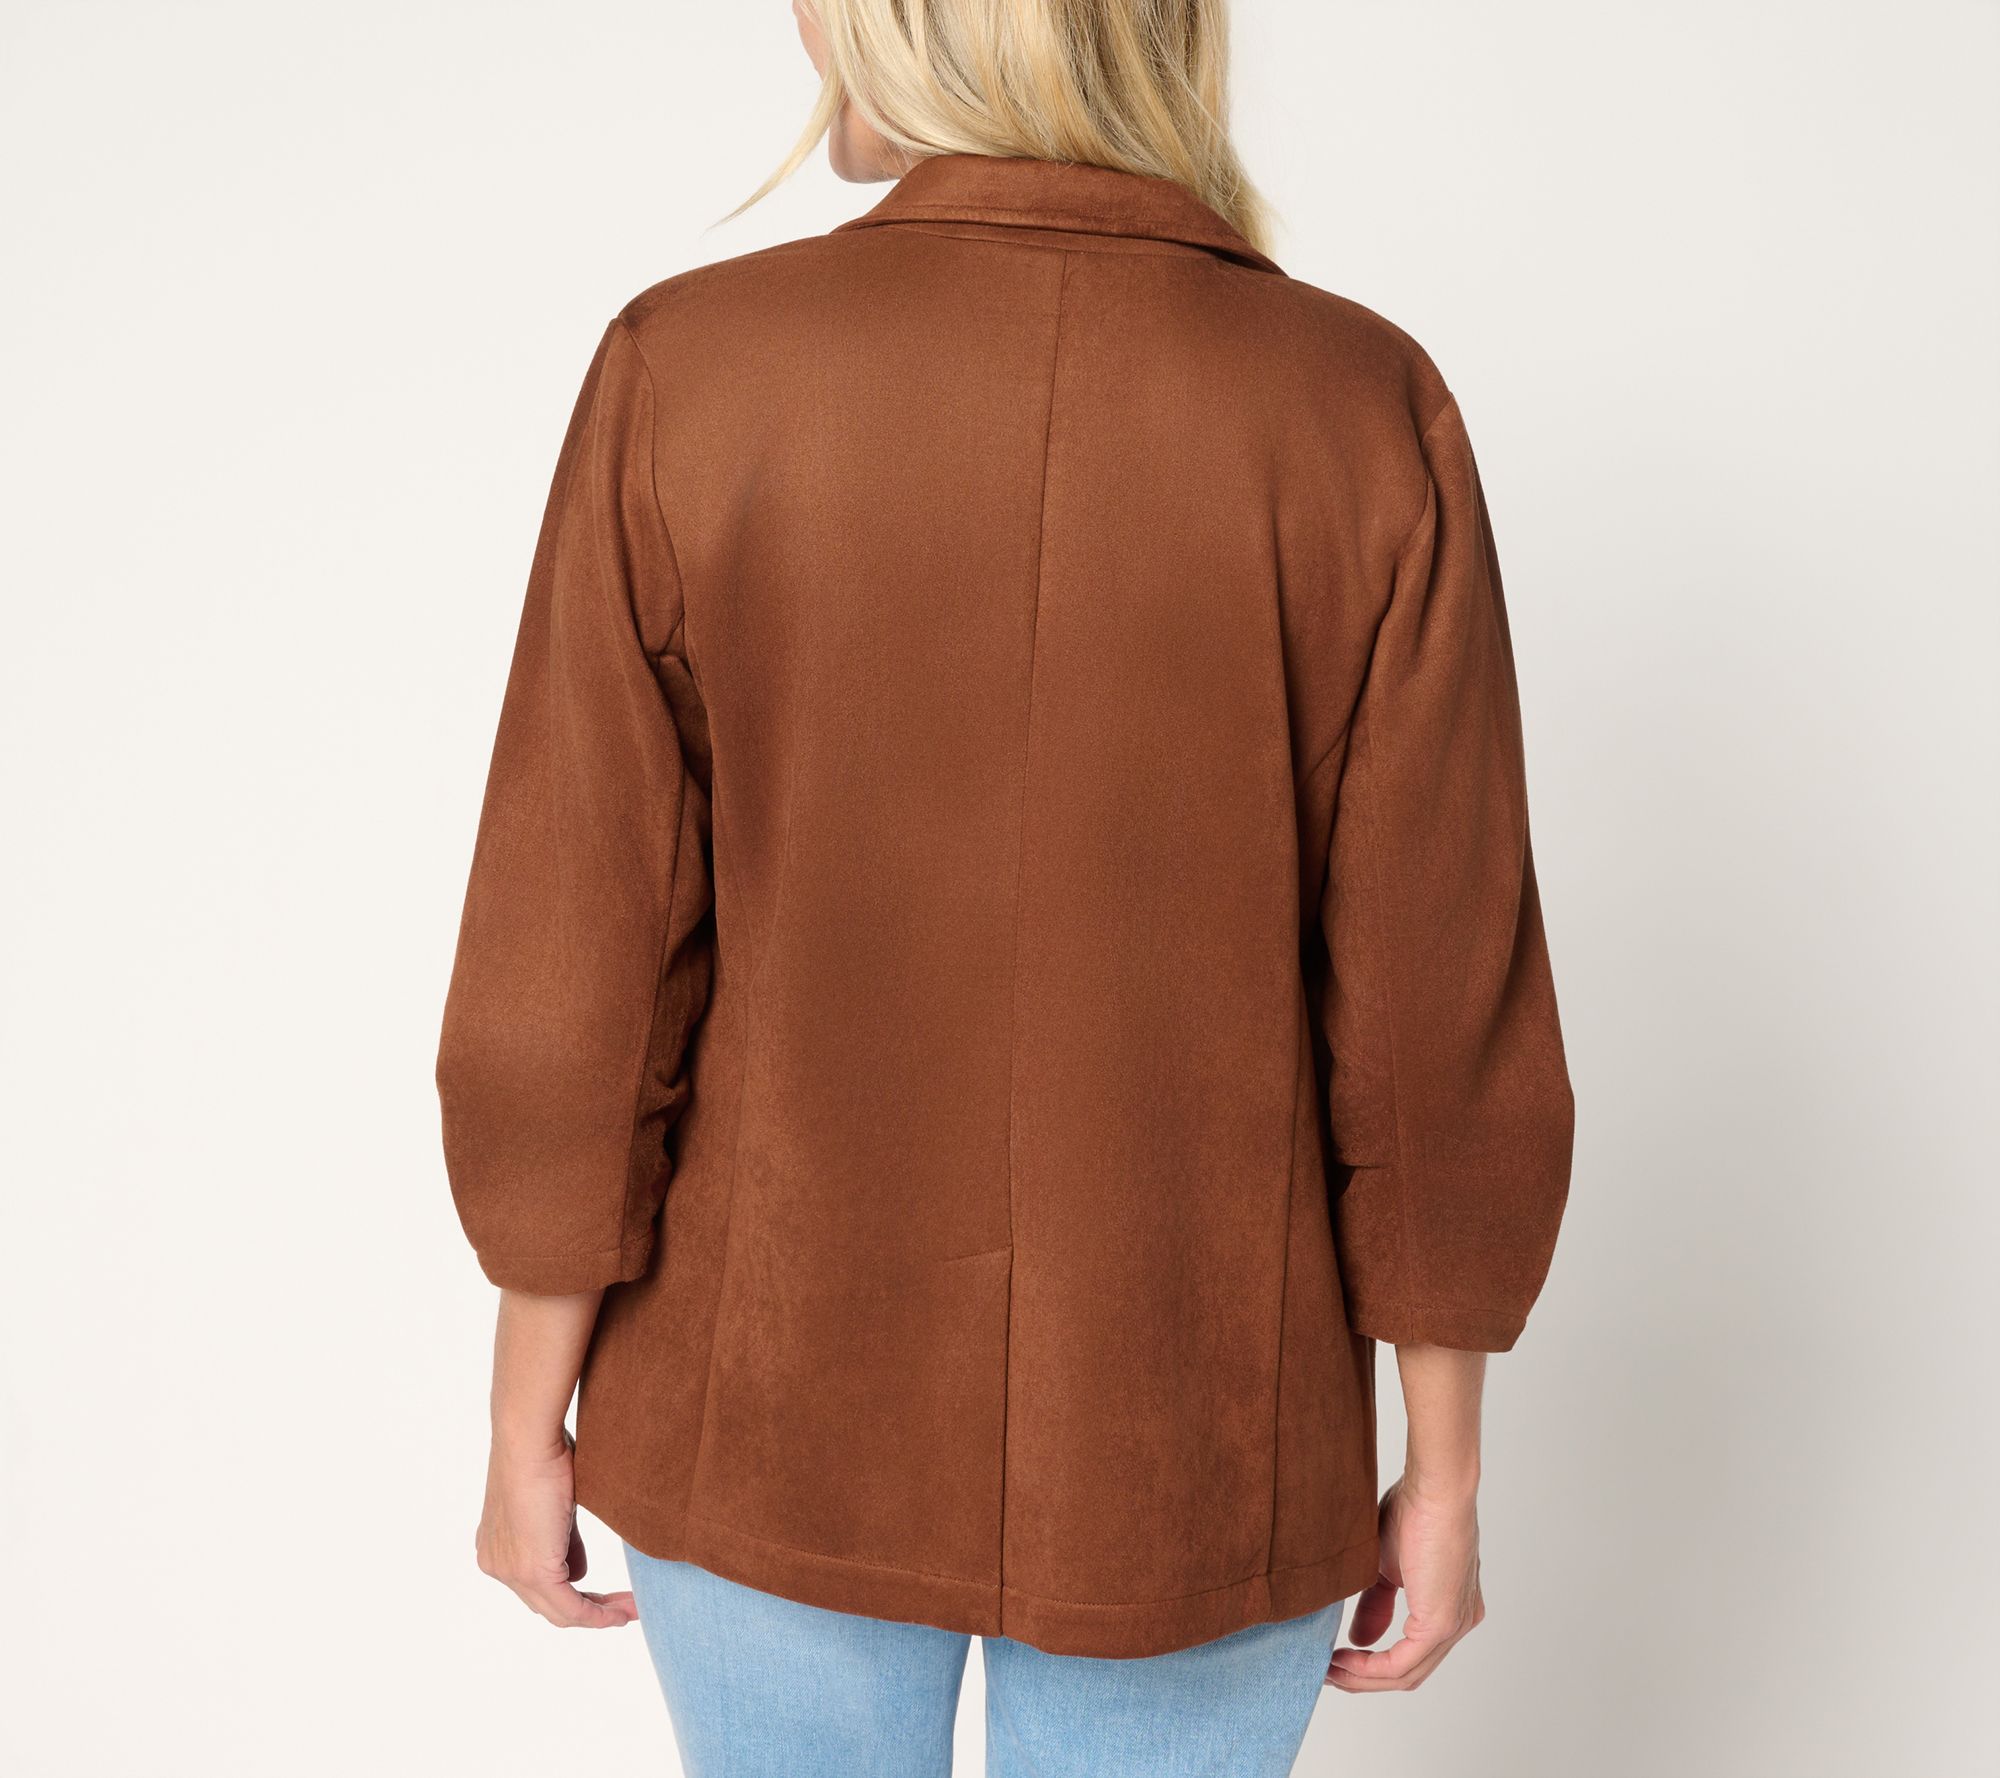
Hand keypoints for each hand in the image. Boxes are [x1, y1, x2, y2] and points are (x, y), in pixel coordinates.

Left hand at [475, 1426, 635, 1628]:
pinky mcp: (533, 1571)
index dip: (573, 1592)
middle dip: (589, 1608)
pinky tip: (621, 1613)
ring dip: (598, 1615)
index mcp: (497, 1547)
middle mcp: (497, 1565)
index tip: (606, 1596)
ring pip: (559, 1611)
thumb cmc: (544, 1453)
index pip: (537, 1585)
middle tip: (624, 1609)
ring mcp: (510, 1571)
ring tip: (630, 1611)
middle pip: (547, 1604)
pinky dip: (597, 1615)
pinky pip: (570, 1608)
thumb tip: (577, 1572)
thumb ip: (565, 1542)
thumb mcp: (558, 1506)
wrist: (530, 1440)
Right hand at [1326, 1474, 1483, 1691]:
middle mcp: (1458, 1621)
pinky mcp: (1441, 1624)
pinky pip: (1402, 1663)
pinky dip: (1370, 1669)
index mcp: (1450, 1606)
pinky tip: (1344, 1662)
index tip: (1339, 1661)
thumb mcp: (1386, 1566)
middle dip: (1365, 1678)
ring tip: (1329, 1671)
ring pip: (1406, 1673)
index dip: (1374, 1664)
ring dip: (1363, 1678)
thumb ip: (1376, 1605)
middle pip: (1410, 1670)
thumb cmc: (1414, 1509)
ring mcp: (1453, 1625)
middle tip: (1329, 1674)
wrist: (1433, 1489)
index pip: (1413, 1651)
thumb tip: (1360, 1639)